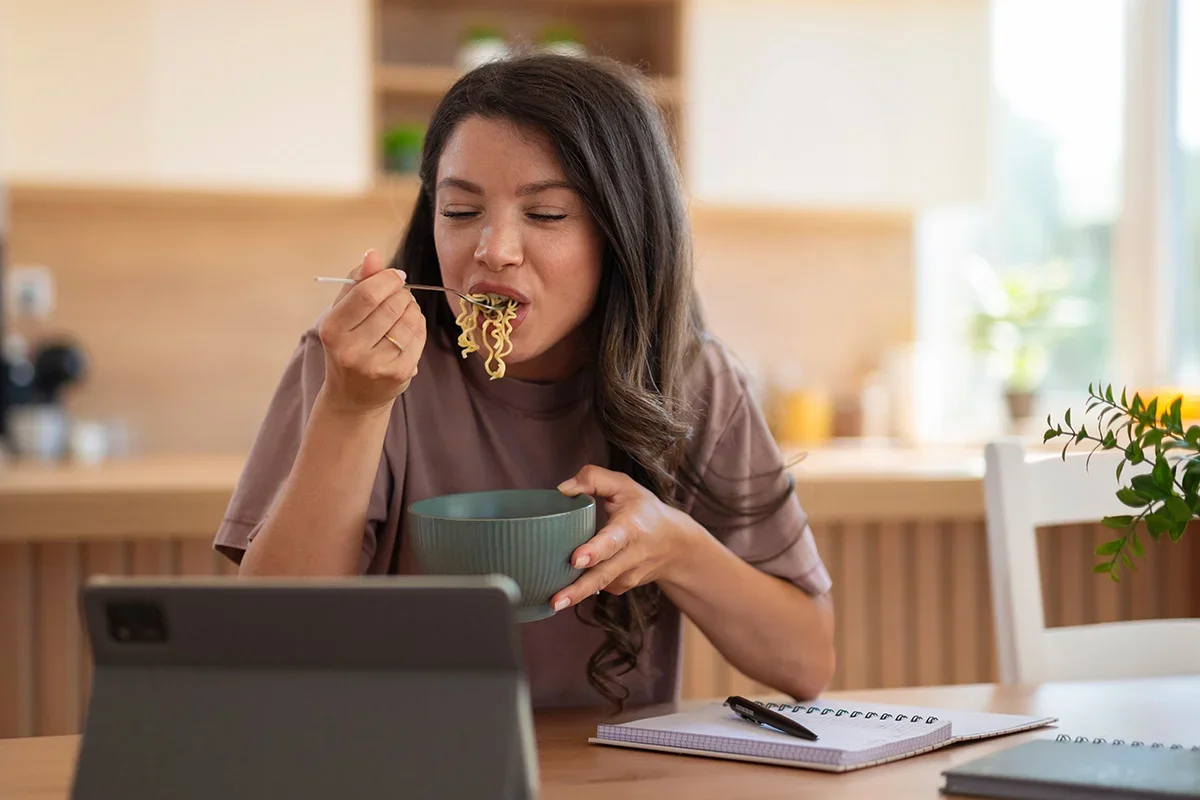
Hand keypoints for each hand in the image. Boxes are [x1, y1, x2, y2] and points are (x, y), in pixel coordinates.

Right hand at [317, 250, 426, 413]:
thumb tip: (373, 254)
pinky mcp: (398, 374)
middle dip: (402, 294)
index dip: (388, 279)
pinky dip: (419, 326)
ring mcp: (376, 365)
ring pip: (409, 320)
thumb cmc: (348, 344)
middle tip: (400, 296)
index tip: (396, 277)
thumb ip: (357, 281)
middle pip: (391, 306)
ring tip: (404, 312)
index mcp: (332, 329)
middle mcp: (351, 350)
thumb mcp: (343, 312)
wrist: (353, 395)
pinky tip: (409, 329)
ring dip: (412, 308)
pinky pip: (419, 337)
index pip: (367, 294)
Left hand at [551, 465, 700, 611]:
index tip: (576, 559)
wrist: (674, 543)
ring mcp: (628, 575)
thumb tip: (562, 489)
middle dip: (578, 589)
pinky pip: (598, 588)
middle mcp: (631, 555)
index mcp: (630, 528)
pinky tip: (569, 585)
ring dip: (575, 594)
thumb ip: (593, 479)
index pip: (612, 541)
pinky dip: (581, 587)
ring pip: (598, 586)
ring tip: (552, 601)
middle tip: (555, 600)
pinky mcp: (622, 587)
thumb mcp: (624, 486)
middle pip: (602, 575)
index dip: (594, 551)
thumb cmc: (644, 510)